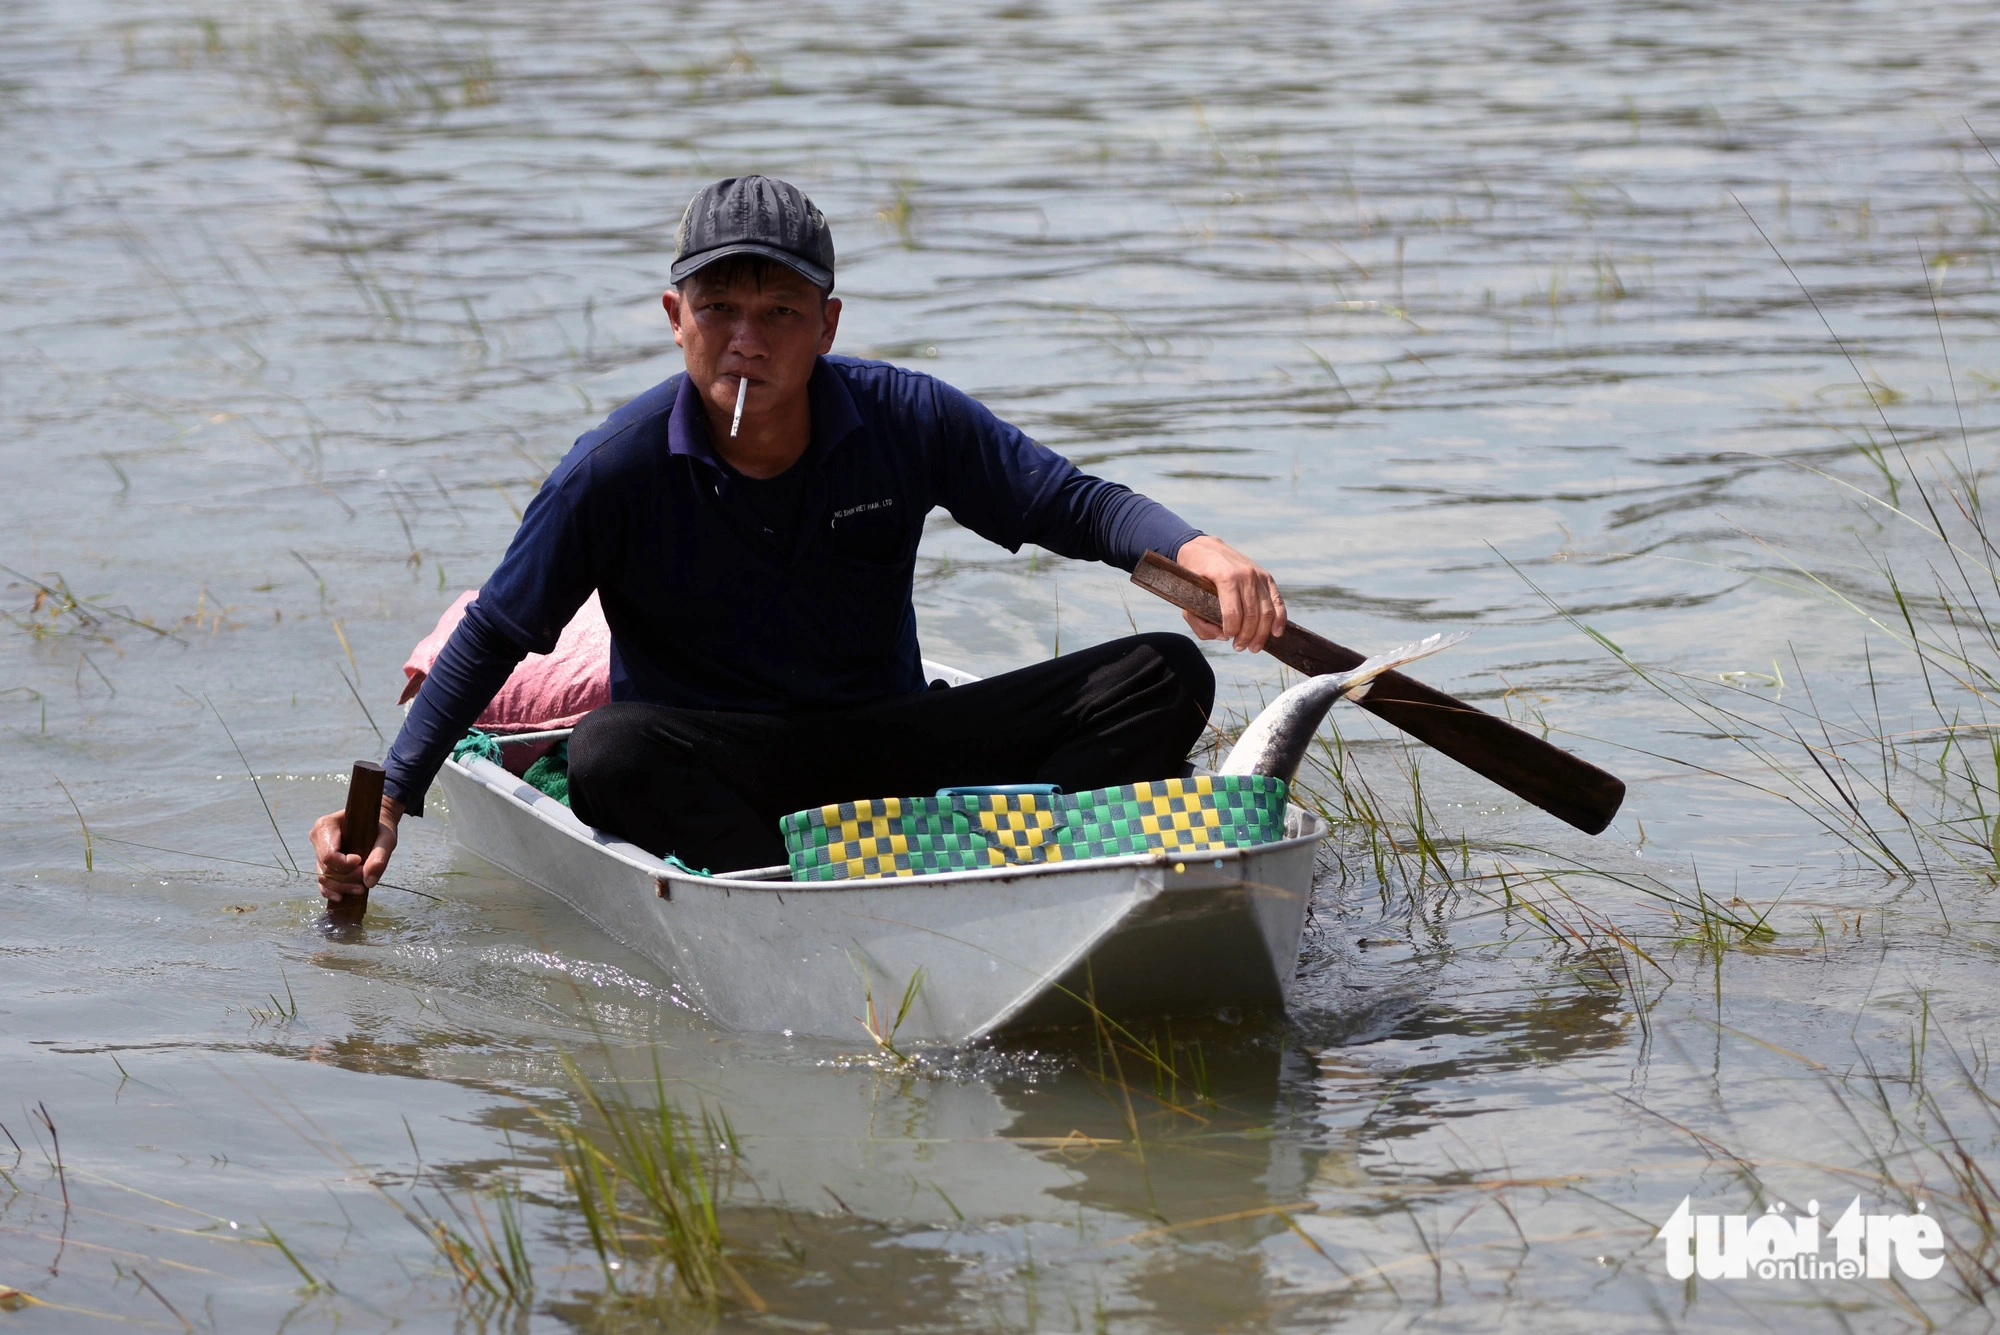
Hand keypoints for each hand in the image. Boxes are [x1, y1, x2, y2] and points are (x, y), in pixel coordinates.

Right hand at [310, 796, 403, 902]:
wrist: (375, 826)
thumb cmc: (379, 828)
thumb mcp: (386, 838)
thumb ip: (380, 856)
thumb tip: (369, 881)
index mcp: (326, 825)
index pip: (329, 855)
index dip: (345, 865)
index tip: (360, 861)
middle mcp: (317, 837)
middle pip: (327, 869)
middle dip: (347, 878)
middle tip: (366, 878)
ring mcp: (317, 851)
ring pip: (324, 878)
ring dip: (342, 887)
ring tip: (361, 888)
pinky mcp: (321, 863)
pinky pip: (322, 882)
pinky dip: (331, 891)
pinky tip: (342, 897)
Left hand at [1173, 536, 1287, 652]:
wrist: (1205, 548)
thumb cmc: (1194, 576)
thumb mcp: (1187, 596)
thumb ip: (1198, 621)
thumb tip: (1223, 636)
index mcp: (1225, 577)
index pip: (1233, 613)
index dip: (1232, 630)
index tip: (1228, 638)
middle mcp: (1245, 575)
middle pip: (1252, 615)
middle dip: (1247, 636)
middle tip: (1239, 647)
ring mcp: (1258, 575)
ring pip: (1266, 611)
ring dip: (1261, 633)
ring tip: (1253, 647)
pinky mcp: (1266, 577)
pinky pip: (1277, 601)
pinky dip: (1279, 619)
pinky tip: (1275, 633)